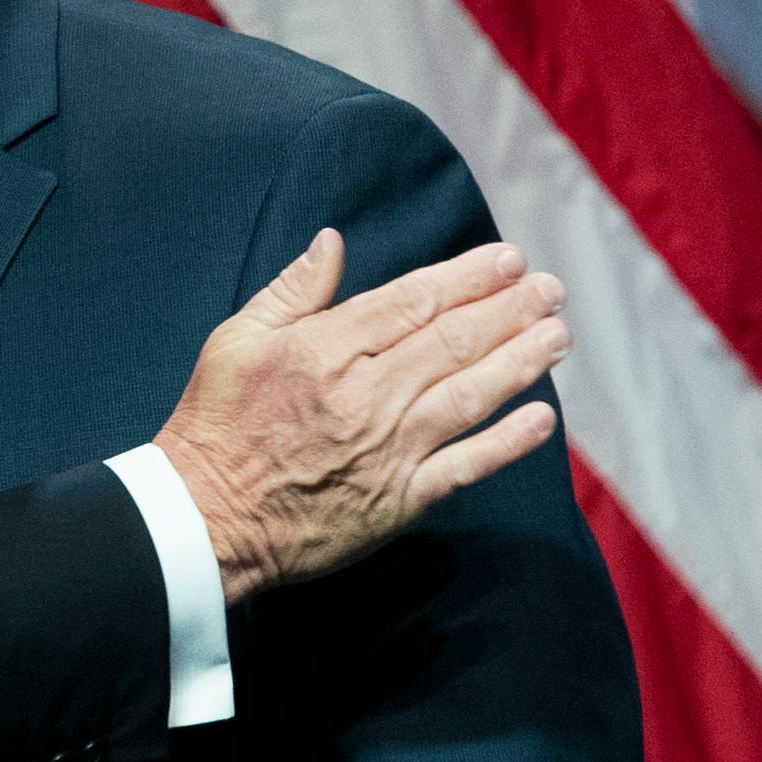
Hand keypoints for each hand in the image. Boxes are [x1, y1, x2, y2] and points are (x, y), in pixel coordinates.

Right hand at [151, 233, 567, 601]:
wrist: (204, 520)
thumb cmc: (215, 424)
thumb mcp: (236, 340)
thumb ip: (292, 290)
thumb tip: (333, 241)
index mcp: (325, 349)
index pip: (413, 301)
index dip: (467, 278)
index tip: (508, 260)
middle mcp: (365, 394)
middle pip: (453, 342)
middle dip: (510, 311)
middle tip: (552, 289)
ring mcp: (387, 449)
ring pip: (469, 396)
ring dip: (520, 362)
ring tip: (558, 336)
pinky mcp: (397, 499)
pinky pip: (464, 467)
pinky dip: (507, 443)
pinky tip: (543, 419)